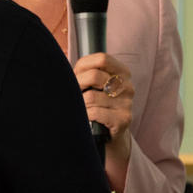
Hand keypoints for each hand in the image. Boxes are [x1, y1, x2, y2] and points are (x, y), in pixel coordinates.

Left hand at [73, 53, 133, 169]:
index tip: (77, 75)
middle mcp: (127, 86)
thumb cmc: (97, 104)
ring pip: (91, 97)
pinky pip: (94, 113)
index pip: (102, 58)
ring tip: (82, 108)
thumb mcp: (96, 85)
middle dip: (78, 84)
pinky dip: (85, 115)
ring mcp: (127, 103)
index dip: (84, 66)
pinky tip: (87, 118)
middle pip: (94, 76)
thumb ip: (86, 73)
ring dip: (81, 104)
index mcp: (122, 72)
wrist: (108, 133)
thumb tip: (65, 70)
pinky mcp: (123, 119)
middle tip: (74, 94)